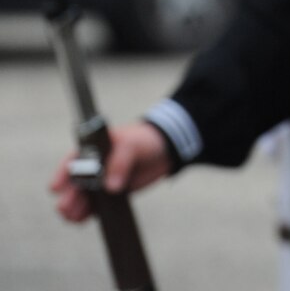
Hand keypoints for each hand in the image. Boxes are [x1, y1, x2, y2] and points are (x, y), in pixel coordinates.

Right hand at [48, 121, 171, 222]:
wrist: (161, 151)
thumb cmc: (141, 141)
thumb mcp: (131, 146)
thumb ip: (120, 163)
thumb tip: (111, 187)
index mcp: (88, 151)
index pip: (68, 164)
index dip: (60, 177)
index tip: (56, 189)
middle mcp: (87, 170)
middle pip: (69, 188)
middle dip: (66, 198)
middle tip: (67, 207)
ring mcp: (95, 185)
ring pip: (76, 202)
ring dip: (73, 210)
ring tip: (75, 216)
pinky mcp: (106, 198)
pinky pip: (91, 210)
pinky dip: (86, 216)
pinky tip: (84, 220)